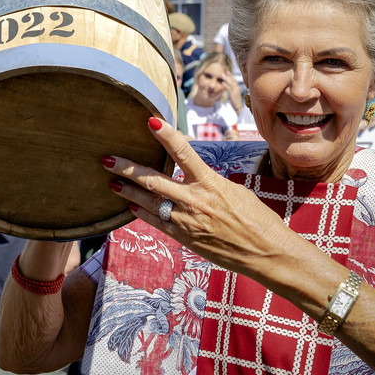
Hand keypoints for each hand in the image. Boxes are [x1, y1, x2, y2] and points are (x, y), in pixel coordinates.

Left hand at [103, 117, 301, 281]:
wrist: (266, 254)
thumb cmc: (257, 219)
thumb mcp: (235, 191)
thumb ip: (209, 182)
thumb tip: (193, 177)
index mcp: (211, 183)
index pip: (183, 152)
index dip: (165, 135)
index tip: (150, 120)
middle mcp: (194, 201)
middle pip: (152, 180)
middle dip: (126, 169)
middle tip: (107, 159)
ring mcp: (186, 221)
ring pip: (148, 203)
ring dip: (128, 192)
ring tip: (112, 183)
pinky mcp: (184, 239)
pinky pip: (156, 223)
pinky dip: (142, 213)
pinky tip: (131, 206)